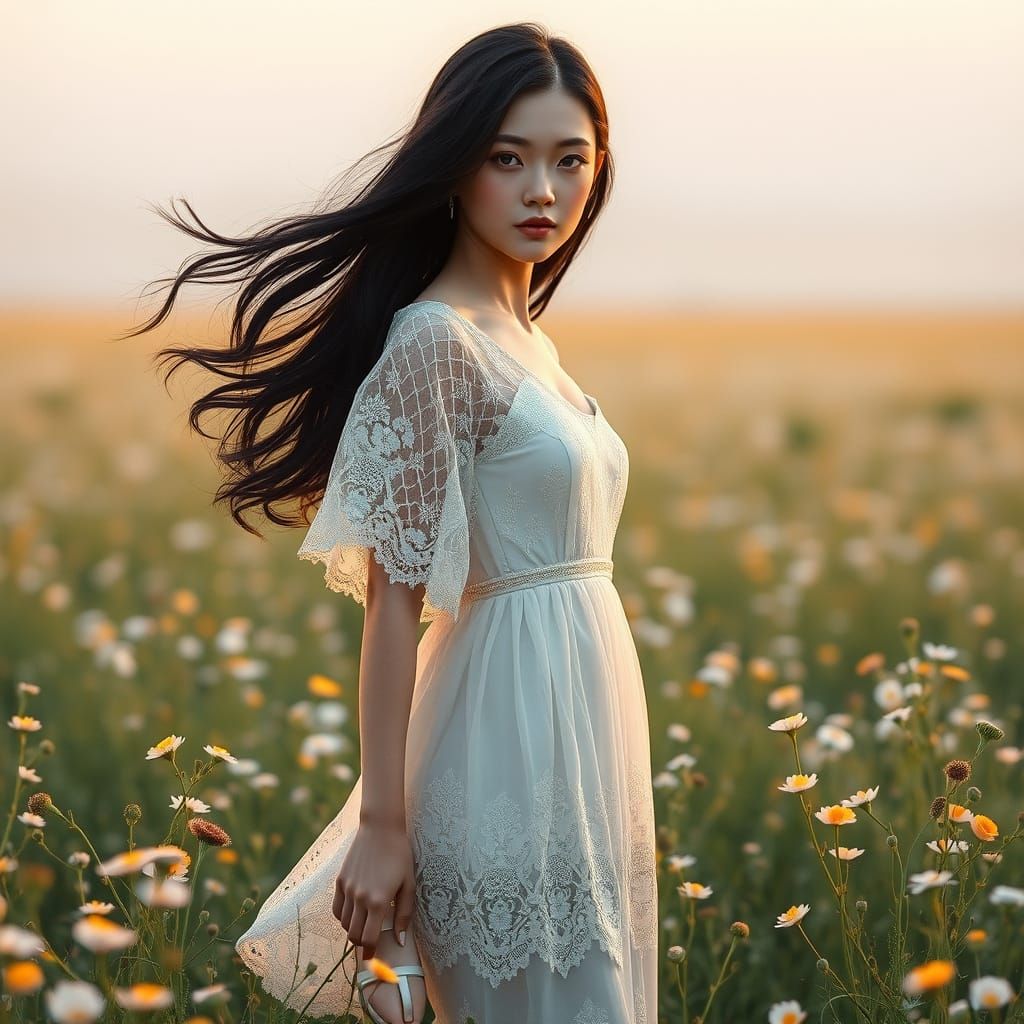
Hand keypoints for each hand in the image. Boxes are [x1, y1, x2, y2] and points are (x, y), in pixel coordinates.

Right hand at [332, 819, 415, 960]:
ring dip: (351, 929)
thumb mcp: (409, 884)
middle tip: (369, 942)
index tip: (373, 956)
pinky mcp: (340, 880)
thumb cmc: (400, 855)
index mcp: (378, 902)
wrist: (381, 828)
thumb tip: (400, 940)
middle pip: (353, 934)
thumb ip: (404, 914)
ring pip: (343, 923)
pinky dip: (342, 916)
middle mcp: (360, 898)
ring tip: (362, 926)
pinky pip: (336, 908)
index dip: (371, 951)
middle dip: (361, 943)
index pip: (368, 938)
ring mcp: (347, 889)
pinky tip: (352, 913)